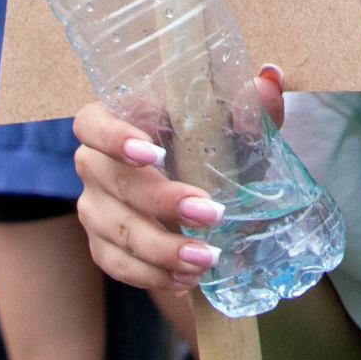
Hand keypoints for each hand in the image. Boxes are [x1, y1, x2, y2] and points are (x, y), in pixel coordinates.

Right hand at [72, 66, 284, 292]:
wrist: (202, 190)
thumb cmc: (209, 145)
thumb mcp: (232, 127)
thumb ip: (249, 105)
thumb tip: (268, 80)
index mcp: (114, 120)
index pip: (92, 124)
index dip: (113, 137)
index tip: (152, 152)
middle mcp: (94, 164)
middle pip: (112, 183)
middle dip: (162, 202)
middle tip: (211, 213)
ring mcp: (93, 207)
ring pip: (115, 231)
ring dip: (161, 249)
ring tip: (205, 258)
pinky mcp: (102, 244)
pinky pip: (117, 265)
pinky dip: (151, 275)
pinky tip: (185, 279)